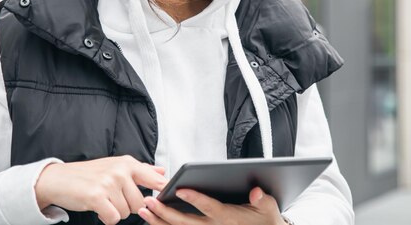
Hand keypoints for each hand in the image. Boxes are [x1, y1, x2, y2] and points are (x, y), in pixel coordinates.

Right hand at [34, 155, 166, 224]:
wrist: (59, 179)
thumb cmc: (90, 174)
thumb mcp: (116, 166)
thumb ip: (141, 170)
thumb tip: (162, 171)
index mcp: (128, 163)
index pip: (155, 180)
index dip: (163, 192)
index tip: (167, 199)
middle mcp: (120, 171)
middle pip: (140, 203)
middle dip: (127, 207)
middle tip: (112, 199)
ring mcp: (109, 183)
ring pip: (126, 212)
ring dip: (114, 212)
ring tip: (103, 201)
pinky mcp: (97, 196)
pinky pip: (113, 218)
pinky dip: (106, 218)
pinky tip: (98, 208)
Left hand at [138, 187, 286, 224]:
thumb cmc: (264, 218)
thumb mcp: (268, 208)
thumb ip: (261, 199)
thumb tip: (255, 192)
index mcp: (228, 217)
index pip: (208, 207)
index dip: (194, 199)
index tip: (179, 190)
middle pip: (186, 222)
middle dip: (166, 212)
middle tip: (149, 202)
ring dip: (159, 221)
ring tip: (143, 210)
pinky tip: (151, 220)